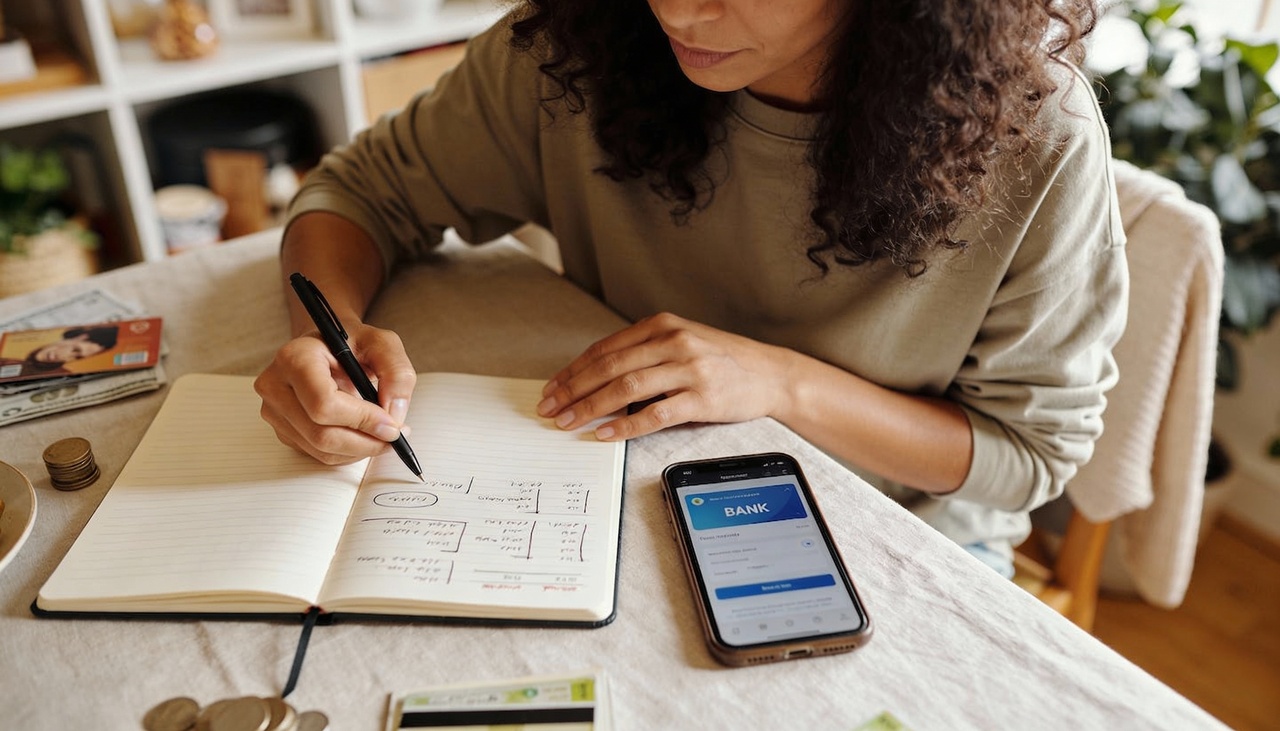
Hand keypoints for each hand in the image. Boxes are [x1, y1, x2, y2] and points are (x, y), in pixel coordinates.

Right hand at [254, 323, 416, 463]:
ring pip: (321, 450)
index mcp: (295, 358)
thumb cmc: (352, 343)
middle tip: (394, 436)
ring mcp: (274, 411)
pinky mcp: (282, 429)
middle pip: (321, 434)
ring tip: (382, 434)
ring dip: (360, 450)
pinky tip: (362, 434)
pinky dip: (347, 452)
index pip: (324, 403)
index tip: (392, 424)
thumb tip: (393, 415)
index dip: (362, 420)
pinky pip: (318, 454)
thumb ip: (396, 373)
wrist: (328, 347)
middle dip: (366, 442)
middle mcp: (276, 385)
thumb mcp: (382, 344)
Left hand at [537, 312, 791, 440]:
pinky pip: (655, 414)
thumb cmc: (723, 360)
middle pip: (610, 367)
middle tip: (550, 409)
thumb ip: (645, 352)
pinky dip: (625, 426)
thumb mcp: (682, 342)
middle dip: (573, 390)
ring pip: (626, 388)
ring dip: (591, 407)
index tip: (553, 388)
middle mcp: (673, 341)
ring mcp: (688, 369)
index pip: (606, 348)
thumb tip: (597, 378)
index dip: (574, 370)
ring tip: (569, 422)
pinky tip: (606, 434)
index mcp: (662, 325)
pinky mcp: (702, 397)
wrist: (771, 374)